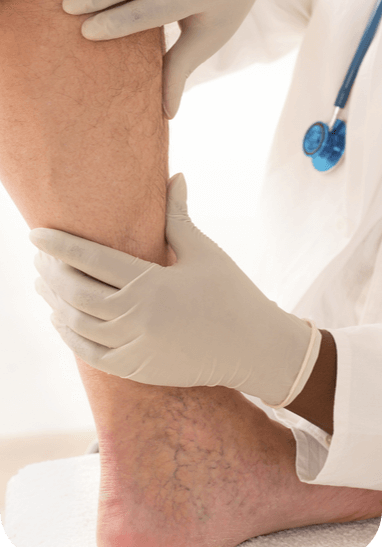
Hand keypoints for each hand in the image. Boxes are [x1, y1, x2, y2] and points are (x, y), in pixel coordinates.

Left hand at [29, 173, 320, 406]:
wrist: (256, 349)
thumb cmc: (233, 294)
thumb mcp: (205, 252)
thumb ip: (179, 216)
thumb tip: (177, 176)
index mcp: (152, 283)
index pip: (91, 260)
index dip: (59, 245)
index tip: (35, 234)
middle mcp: (138, 317)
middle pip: (77, 292)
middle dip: (51, 272)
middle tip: (38, 257)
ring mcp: (136, 347)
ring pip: (78, 324)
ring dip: (55, 302)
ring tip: (43, 284)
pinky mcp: (138, 369)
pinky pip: (91, 354)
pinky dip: (70, 336)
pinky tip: (60, 320)